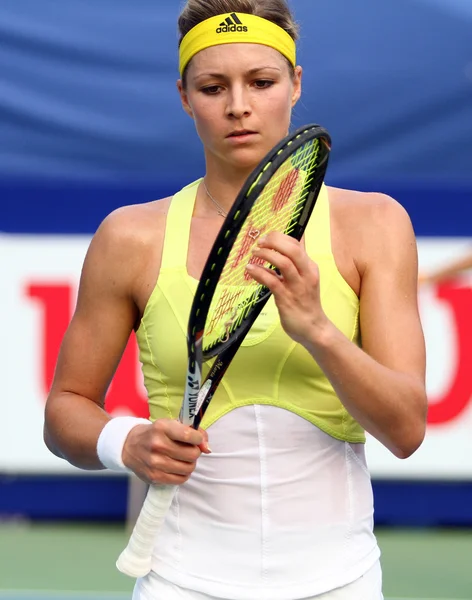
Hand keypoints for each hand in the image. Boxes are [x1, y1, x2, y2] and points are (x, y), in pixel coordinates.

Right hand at [122, 419, 210, 484]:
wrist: (130, 445)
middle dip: (195, 452)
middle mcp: (157, 445)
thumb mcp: (171, 424)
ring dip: (190, 464)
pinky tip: (177, 467)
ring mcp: (155, 463)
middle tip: (188, 449)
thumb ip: (193, 432)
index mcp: (162, 427)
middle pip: (192, 454)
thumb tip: (207, 448)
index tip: (196, 438)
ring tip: (182, 458)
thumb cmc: (156, 433)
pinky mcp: (154, 477)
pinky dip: (183, 474)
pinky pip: (181, 479)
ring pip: (188, 468)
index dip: (199, 438)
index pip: (189, 435)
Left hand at [246, 231, 328, 345]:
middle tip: (259, 243)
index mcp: (310, 267)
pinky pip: (272, 281)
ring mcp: (297, 286)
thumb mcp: (302, 280)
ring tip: (254, 254)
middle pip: (292, 249)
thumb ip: (290, 267)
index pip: (296, 244)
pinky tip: (250, 269)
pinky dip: (259, 272)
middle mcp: (306, 274)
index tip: (266, 238)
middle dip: (273, 241)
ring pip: (284, 262)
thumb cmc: (305, 303)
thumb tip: (273, 253)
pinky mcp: (286, 298)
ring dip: (266, 255)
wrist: (313, 328)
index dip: (279, 237)